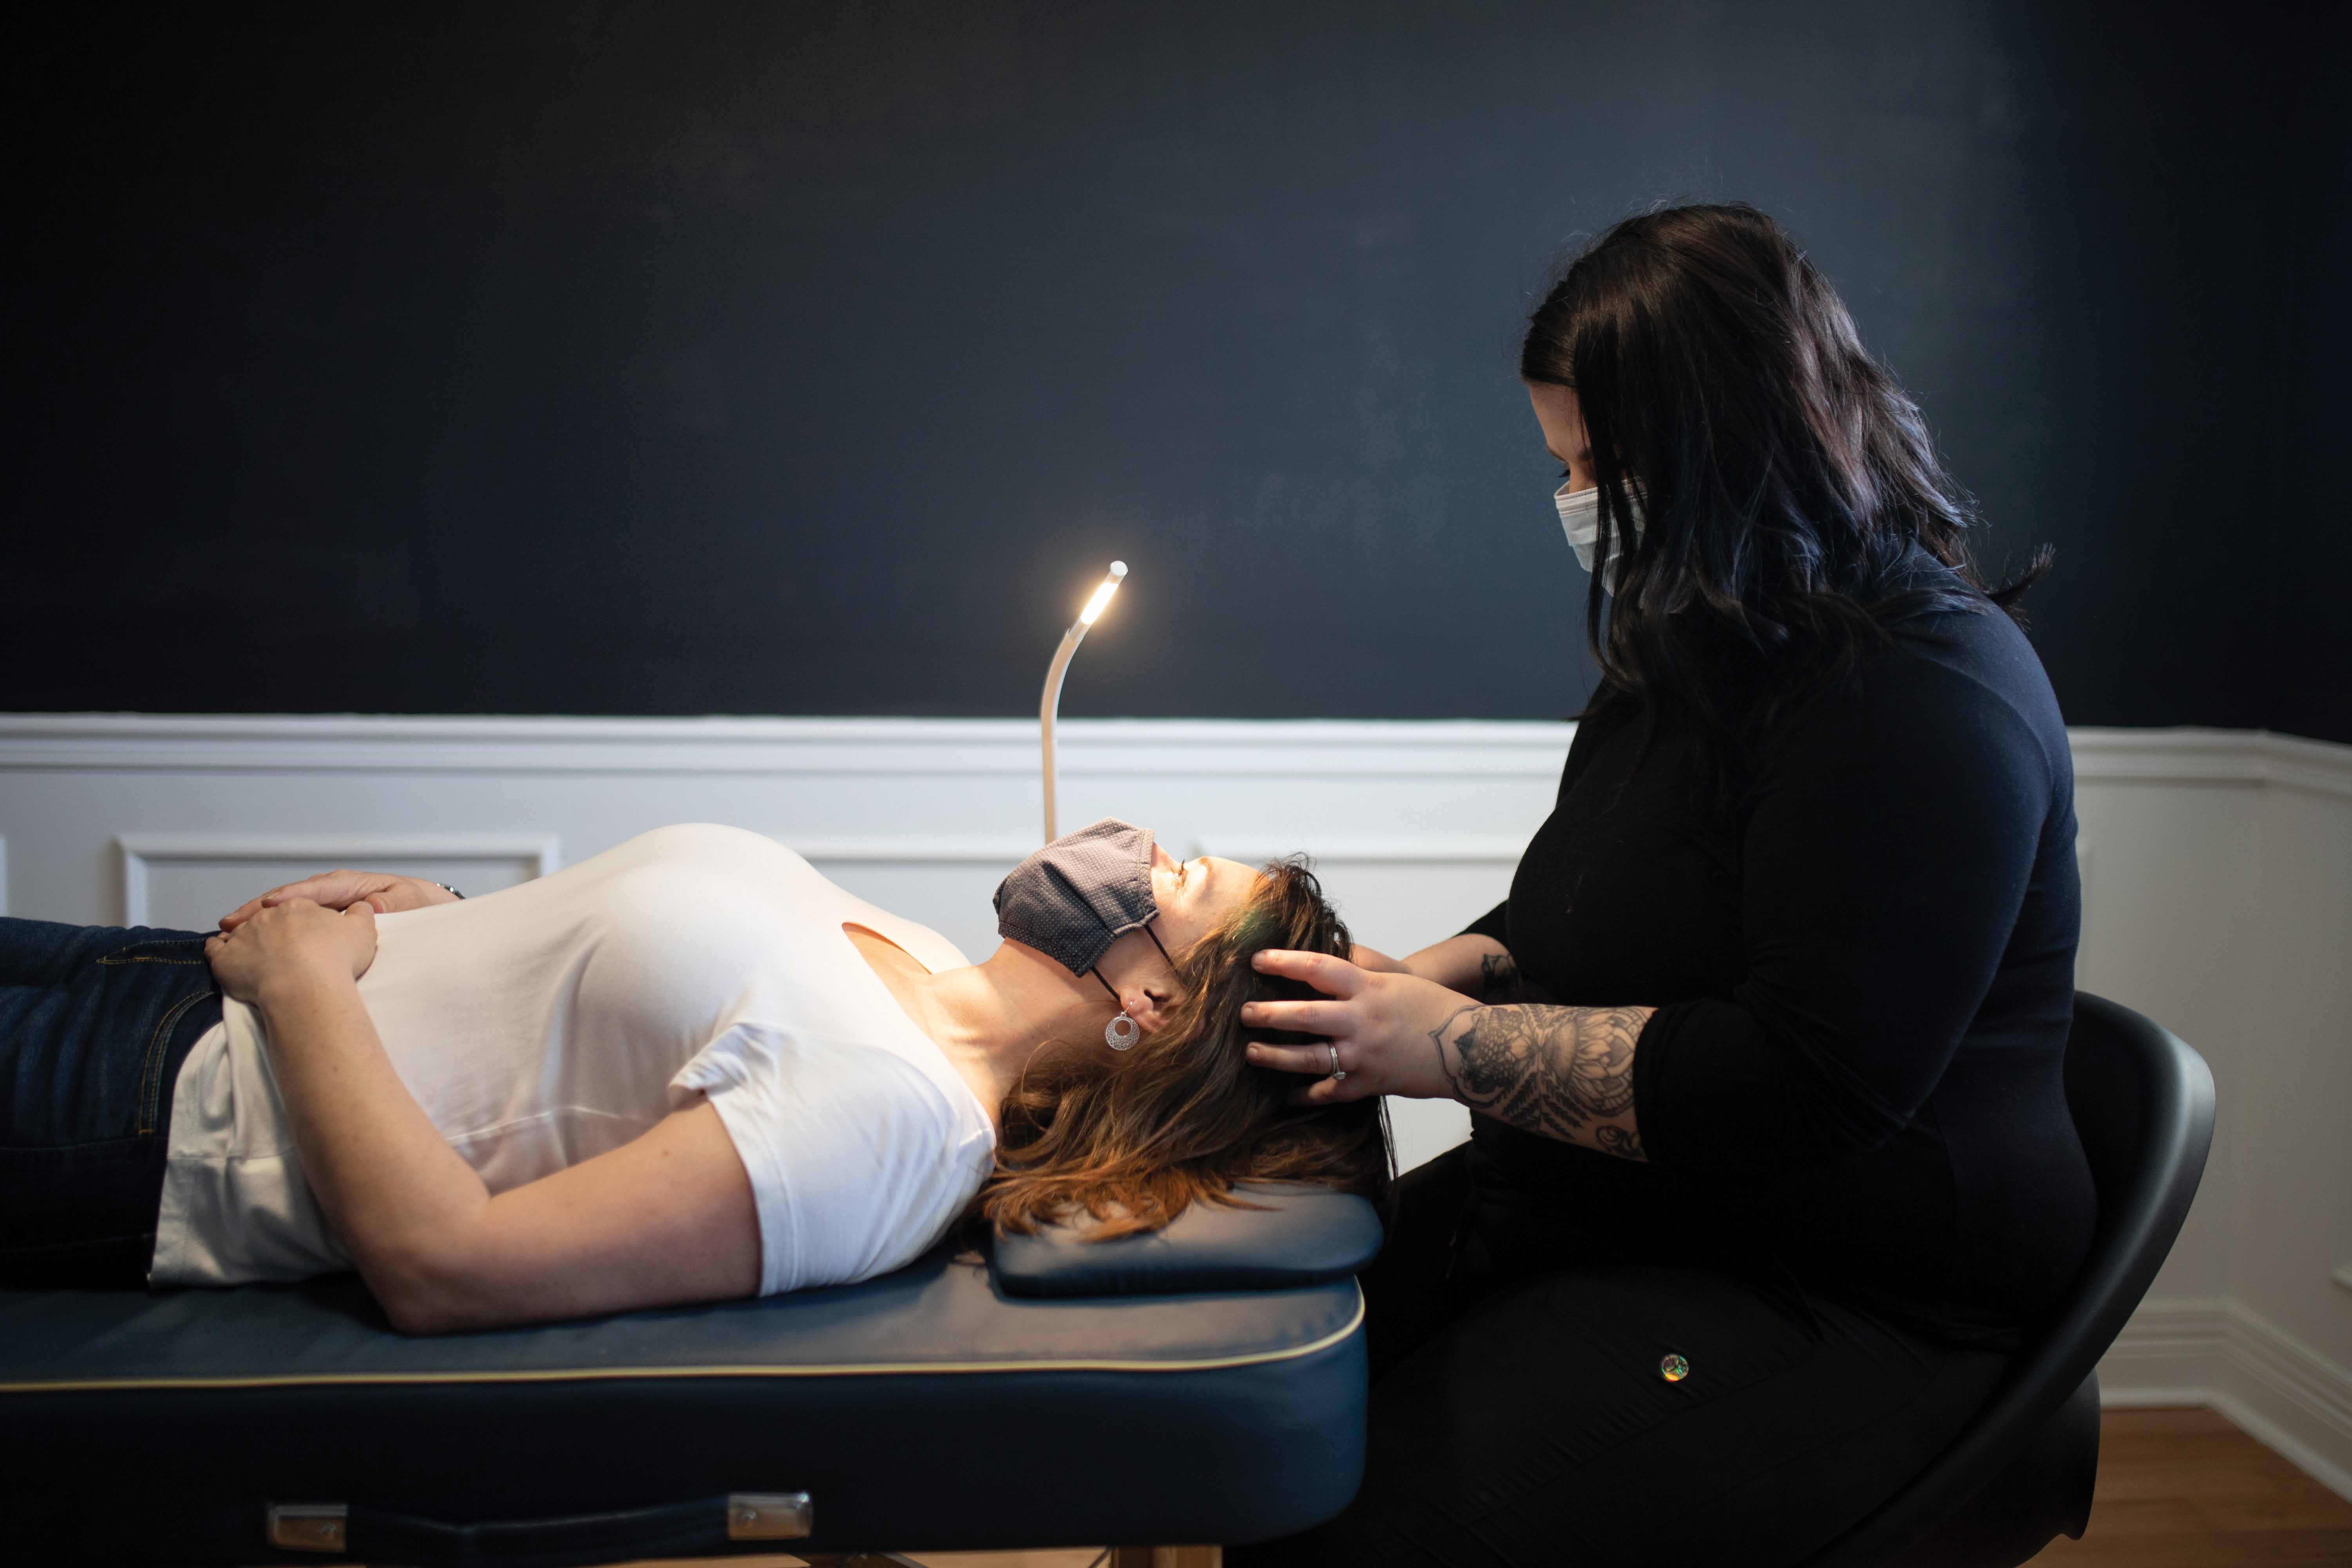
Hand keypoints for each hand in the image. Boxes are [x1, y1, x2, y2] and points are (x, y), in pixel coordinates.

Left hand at [207, 899, 377, 1005]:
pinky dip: (216, 948)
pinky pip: (215, 949)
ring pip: (241, 931)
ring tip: (249, 950)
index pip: (296, 908)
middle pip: (267, 918)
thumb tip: (362, 906)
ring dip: (242, 937)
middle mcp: (269, 915)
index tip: (303, 933)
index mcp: (300, 905)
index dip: (299, 921)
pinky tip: (218, 949)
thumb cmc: (336, 959)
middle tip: (277, 944)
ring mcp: (245, 935)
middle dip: (271, 928)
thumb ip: (362, 915)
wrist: (307, 985)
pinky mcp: (226, 958)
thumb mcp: (363, 931)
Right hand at [219, 870, 457, 930]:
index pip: (315, 889)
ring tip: (227, 932)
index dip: (290, 896)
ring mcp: (321, 905)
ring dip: (255, 919)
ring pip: (282, 911)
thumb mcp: (407, 901)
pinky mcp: (317, 919)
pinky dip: (266, 929)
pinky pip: (288, 921)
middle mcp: (330, 892)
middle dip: (258, 909)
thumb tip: (369, 907)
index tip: (269, 907)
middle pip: (288, 898)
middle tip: (231, 922)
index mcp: (349, 885)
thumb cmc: (414, 903)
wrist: (420, 908)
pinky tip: (245, 941)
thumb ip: (389, 904)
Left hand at [1240, 949, 1475, 1106]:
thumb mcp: (1394, 982)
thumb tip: (1318, 971)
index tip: (1257, 960)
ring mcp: (1366, 1055)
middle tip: (1243, 1013)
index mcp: (1369, 988)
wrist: (1473, 1047)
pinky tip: (1287, 1096)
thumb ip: (1357, 978)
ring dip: (1276, 1057)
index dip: (1285, 962)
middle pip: (1305, 1015)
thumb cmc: (1434, 1008)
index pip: (1319, 967)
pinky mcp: (1372, 1083)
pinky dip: (1307, 1095)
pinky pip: (1331, 1092)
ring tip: (1251, 1052)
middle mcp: (1363, 1020)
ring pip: (1310, 1058)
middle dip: (1269, 1015)